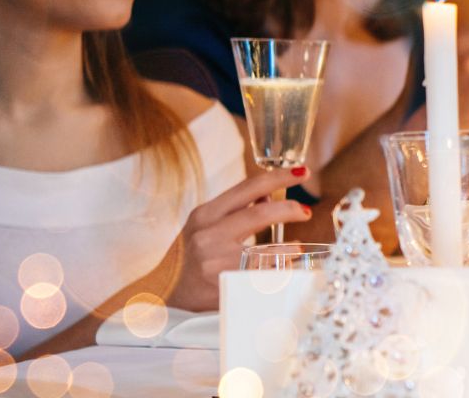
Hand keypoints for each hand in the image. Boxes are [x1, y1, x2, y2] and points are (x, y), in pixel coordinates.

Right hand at [158, 167, 310, 310]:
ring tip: (296, 248)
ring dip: (289, 248)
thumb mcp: (205, 227)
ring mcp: (215, 262)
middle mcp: (208, 235)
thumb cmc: (189, 258)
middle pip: (261, 213)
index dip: (279, 177)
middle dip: (290, 209)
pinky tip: (285, 269)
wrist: (164, 297)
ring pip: (267, 250)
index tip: (302, 172)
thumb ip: (234, 211)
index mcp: (205, 215)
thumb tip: (269, 195)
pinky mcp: (224, 286)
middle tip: (305, 211)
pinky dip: (281, 270)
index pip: (248, 188)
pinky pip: (265, 275)